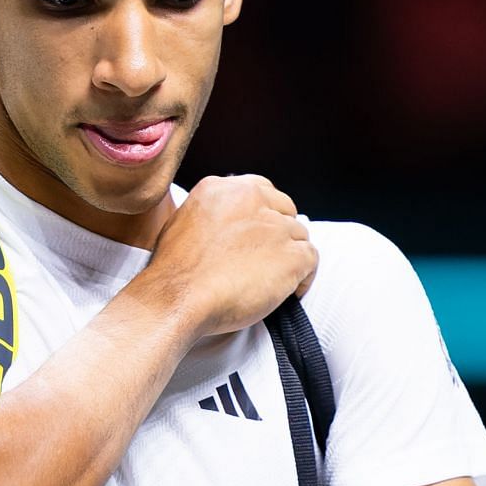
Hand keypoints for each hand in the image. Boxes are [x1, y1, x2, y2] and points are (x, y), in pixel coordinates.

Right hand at [145, 174, 317, 338]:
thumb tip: (230, 226)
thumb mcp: (184, 222)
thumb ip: (214, 215)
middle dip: (280, 234)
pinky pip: (311, 260)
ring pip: (299, 236)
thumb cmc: (174, 271)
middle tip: (267, 260)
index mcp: (223, 188)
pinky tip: (288, 292)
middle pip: (285, 211)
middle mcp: (251, 199)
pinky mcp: (291, 256)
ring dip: (289, 257)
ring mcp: (274, 227)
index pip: (262, 190)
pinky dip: (304, 278)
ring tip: (273, 281)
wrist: (177, 297)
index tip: (260, 234)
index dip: (265, 214)